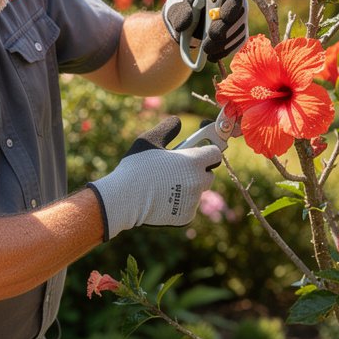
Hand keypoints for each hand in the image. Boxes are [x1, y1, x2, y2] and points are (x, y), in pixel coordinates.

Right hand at [86, 117, 222, 240]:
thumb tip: (178, 122)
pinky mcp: (186, 217)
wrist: (123, 199)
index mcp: (193, 161)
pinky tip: (163, 200)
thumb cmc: (136, 167)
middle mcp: (198, 181)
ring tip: (165, 186)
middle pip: (208, 174)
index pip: (215, 153)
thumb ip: (168, 128)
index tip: (197, 153)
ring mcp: (193, 201)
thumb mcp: (150, 139)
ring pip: (197, 192)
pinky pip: (188, 207)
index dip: (206, 152)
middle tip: (178, 170)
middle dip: (197, 172)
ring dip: (188, 188)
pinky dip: (180, 205)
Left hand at [161, 0, 248, 63]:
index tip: (223, 17)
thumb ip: (180, 14)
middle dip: (224, 30)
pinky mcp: (239, 34)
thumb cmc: (187, 8)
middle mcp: (237, 4)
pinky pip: (237, 44)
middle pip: (238, 17)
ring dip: (222, 44)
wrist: (192, 20)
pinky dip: (224, 52)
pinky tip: (211, 56)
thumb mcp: (179, 8)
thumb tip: (184, 25)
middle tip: (209, 40)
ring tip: (206, 51)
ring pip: (237, 33)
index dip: (231, 7)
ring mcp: (240, 20)